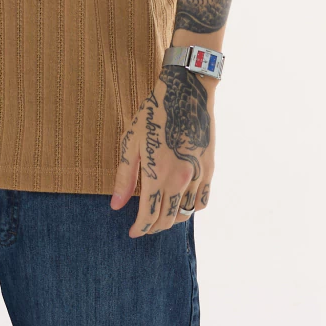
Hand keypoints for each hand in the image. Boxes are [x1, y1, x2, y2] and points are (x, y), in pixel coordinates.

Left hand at [109, 66, 215, 237]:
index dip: (139, 228)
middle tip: (144, 226)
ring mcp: (197, 176)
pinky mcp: (209, 169)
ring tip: (161, 216)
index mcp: (158, 174)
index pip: (148, 216)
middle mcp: (180, 180)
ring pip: (185, 213)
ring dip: (172, 220)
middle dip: (153, 227)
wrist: (185, 93)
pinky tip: (181, 203)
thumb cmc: (153, 114)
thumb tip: (116, 205)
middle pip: (167, 219)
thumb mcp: (131, 142)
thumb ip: (124, 177)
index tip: (132, 233)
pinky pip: (202, 201)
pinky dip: (191, 208)